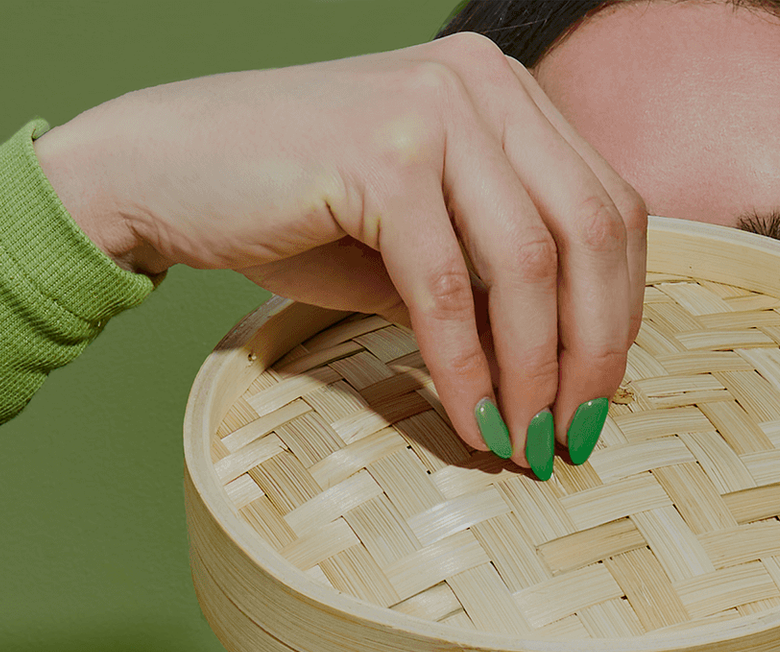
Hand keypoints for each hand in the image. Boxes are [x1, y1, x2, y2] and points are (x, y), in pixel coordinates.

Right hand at [31, 36, 646, 469]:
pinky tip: (473, 425)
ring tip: (527, 443)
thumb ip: (494, 283)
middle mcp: (481, 81)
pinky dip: (467, 370)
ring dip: (537, 372)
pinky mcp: (383, 154)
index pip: (609, 204)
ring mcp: (434, 107)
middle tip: (577, 435)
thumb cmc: (288, 212)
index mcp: (503, 90)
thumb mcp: (418, 246)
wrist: (158, 173)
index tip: (600, 399)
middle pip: (592, 229)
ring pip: (531, 263)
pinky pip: (448, 288)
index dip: (621, 311)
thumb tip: (570, 376)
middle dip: (595, 349)